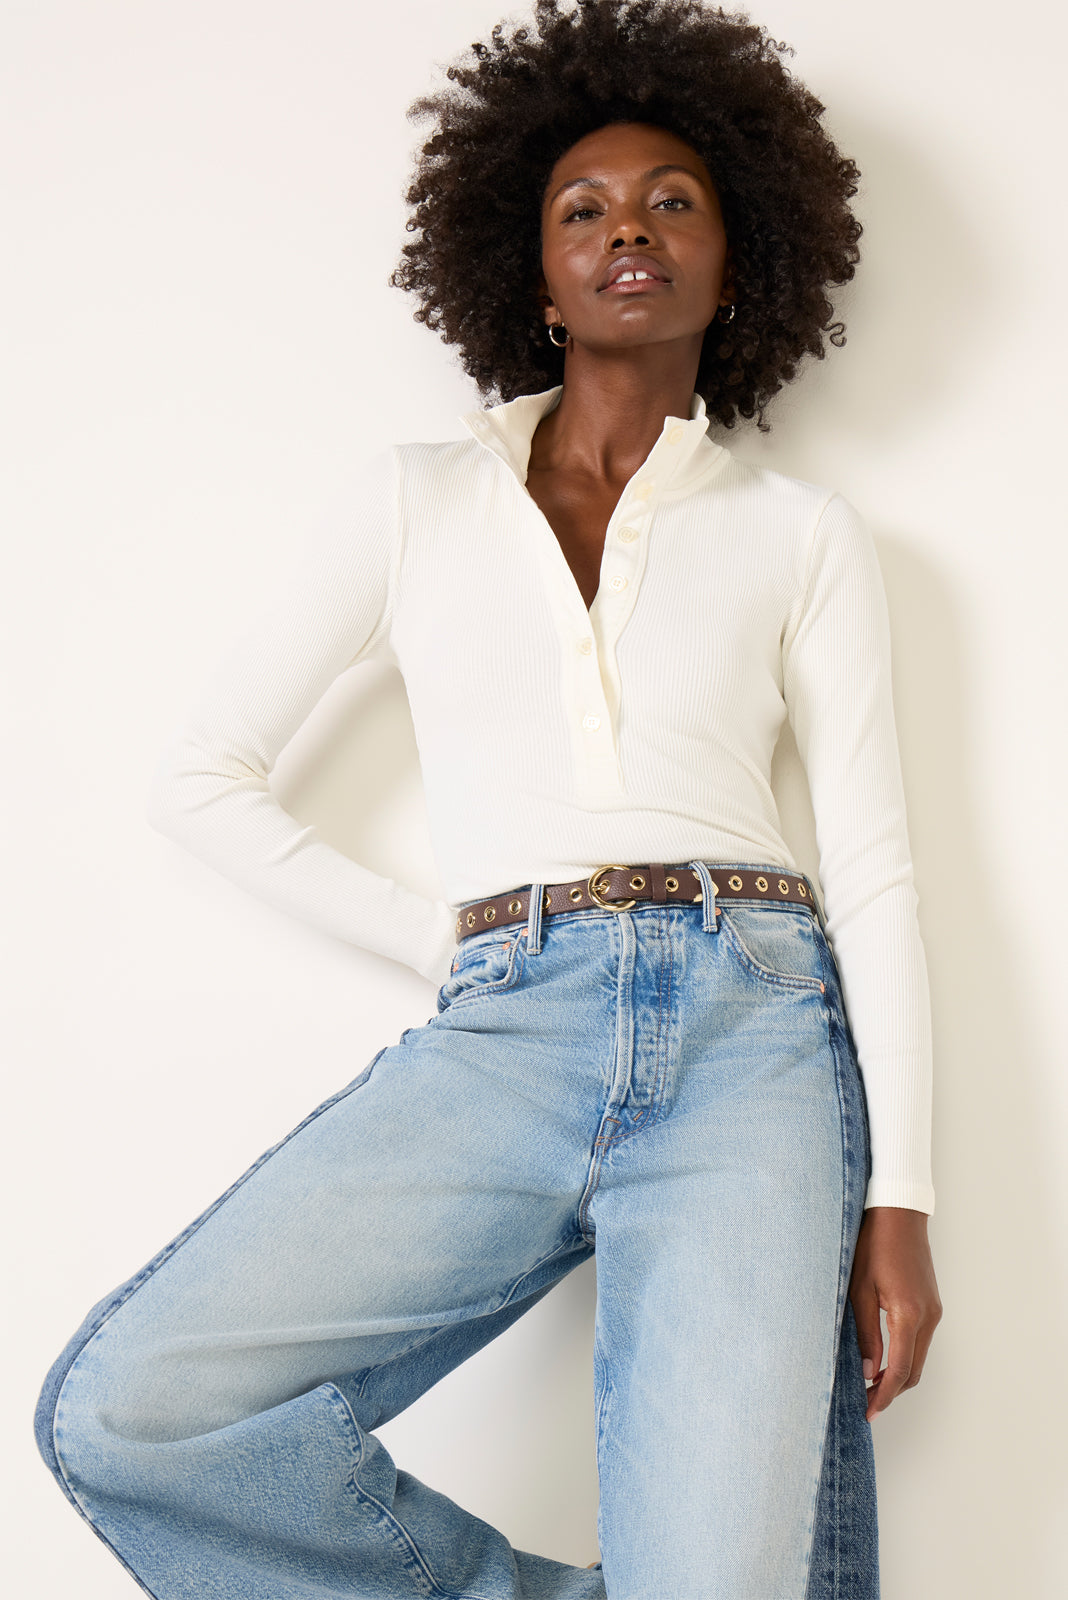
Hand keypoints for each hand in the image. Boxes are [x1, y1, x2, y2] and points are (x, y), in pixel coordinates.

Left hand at [849, 1206, 941, 1421]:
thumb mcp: (859, 1289)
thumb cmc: (874, 1244)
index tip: (869, 1412)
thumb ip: (865, 1332)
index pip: (900, 1370)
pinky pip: (920, 1341)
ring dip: (899, 1375)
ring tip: (871, 1384)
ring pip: (919, 1357)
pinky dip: (905, 1356)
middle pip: (914, 1370)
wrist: (898, 1213)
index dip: (884, 1396)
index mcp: (908, 1314)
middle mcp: (928, 1317)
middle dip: (891, 1391)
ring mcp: (934, 1310)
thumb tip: (868, 1371)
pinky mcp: (932, 1303)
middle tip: (866, 1402)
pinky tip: (884, 1358)